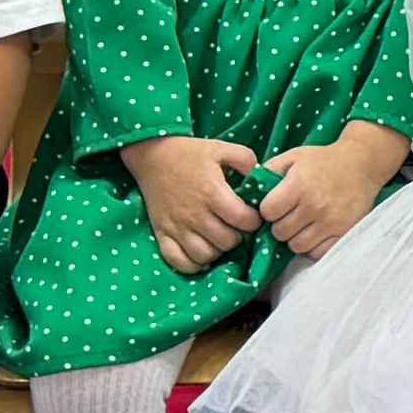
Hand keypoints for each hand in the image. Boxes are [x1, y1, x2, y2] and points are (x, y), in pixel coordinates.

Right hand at [119, 134, 264, 274]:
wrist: (152, 156)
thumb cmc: (189, 153)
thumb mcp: (221, 148)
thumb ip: (245, 159)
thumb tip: (260, 177)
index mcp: (212, 192)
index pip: (243, 220)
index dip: (254, 221)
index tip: (252, 216)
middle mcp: (195, 214)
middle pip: (227, 242)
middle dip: (238, 237)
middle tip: (236, 228)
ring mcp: (177, 227)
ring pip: (205, 255)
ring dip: (218, 251)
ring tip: (220, 238)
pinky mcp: (162, 234)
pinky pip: (179, 262)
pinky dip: (193, 264)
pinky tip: (201, 253)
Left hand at [255, 123, 410, 266]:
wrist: (362, 164)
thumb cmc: (323, 161)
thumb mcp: (294, 157)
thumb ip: (268, 171)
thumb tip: (246, 191)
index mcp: (299, 184)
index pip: (268, 212)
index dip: (269, 209)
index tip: (276, 204)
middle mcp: (315, 205)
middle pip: (280, 232)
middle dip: (280, 225)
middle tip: (290, 214)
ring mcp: (331, 221)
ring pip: (297, 246)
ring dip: (295, 237)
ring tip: (303, 223)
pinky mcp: (344, 233)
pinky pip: (317, 252)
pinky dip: (313, 246)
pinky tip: (316, 232)